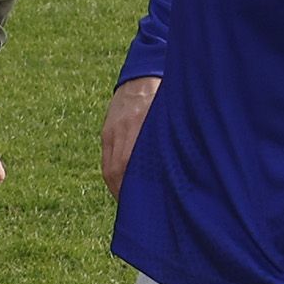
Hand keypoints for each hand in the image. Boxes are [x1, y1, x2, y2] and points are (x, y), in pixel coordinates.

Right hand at [101, 75, 159, 197]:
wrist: (142, 75)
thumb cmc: (165, 97)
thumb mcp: (170, 117)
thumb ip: (167, 139)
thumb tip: (176, 169)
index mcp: (137, 125)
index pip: (126, 165)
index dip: (129, 187)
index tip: (140, 201)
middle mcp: (121, 129)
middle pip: (114, 170)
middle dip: (122, 191)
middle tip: (134, 207)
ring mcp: (111, 130)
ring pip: (108, 167)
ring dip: (116, 185)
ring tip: (127, 199)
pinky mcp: (107, 131)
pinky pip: (106, 158)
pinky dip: (112, 174)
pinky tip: (122, 182)